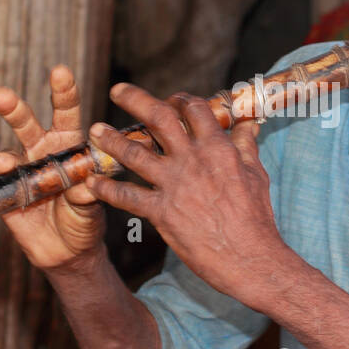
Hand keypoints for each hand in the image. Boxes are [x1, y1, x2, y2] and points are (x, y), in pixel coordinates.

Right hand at [0, 65, 104, 271]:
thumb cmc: (85, 219)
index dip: (63, 92)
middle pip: (27, 124)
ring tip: (6, 162)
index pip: (66, 113)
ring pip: (7, 154)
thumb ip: (88, 193)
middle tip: (2, 95)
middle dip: (14, 109)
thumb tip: (83, 185)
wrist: (67, 251)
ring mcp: (21, 172)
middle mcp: (42, 152)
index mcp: (69, 146)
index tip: (60, 72)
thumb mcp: (93, 206)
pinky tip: (1, 180)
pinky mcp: (5, 194)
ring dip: (3, 157)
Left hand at [84, 83, 287, 301]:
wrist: (249, 257)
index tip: (169, 99)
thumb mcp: (256, 174)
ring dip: (111, 140)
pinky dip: (106, 189)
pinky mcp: (161, 212)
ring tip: (95, 131)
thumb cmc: (256, 218)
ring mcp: (174, 184)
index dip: (179, 99)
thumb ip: (246, 145)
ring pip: (134, 152)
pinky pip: (126, 196)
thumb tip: (248, 123)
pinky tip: (91, 183)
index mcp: (217, 148)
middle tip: (118, 90)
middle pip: (158, 118)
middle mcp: (192, 160)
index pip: (193, 109)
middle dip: (135, 100)